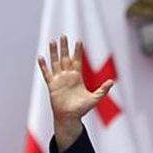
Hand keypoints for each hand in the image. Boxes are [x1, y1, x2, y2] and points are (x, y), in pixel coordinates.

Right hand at [38, 36, 113, 150]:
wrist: (69, 117)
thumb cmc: (82, 109)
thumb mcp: (95, 98)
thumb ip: (103, 90)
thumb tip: (112, 81)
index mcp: (77, 77)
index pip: (77, 60)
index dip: (78, 51)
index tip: (78, 40)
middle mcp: (67, 76)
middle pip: (65, 58)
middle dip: (64, 47)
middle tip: (63, 35)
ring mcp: (59, 80)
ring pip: (56, 62)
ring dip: (54, 52)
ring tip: (52, 41)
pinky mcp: (52, 86)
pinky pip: (47, 74)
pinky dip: (44, 66)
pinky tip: (41, 57)